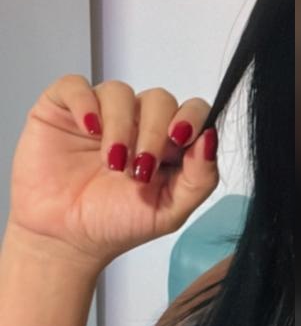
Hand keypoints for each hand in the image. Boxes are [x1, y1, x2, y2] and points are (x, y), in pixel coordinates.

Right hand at [6, 75, 218, 269]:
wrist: (67, 238)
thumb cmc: (116, 223)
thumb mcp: (169, 210)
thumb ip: (200, 178)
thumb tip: (211, 138)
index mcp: (169, 143)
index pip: (192, 110)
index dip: (192, 118)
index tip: (180, 138)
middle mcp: (137, 121)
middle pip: (159, 99)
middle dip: (154, 132)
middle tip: (141, 168)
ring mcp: (101, 112)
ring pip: (120, 92)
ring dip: (120, 126)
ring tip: (112, 163)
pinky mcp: (64, 109)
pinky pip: (76, 86)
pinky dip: (84, 103)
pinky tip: (88, 129)